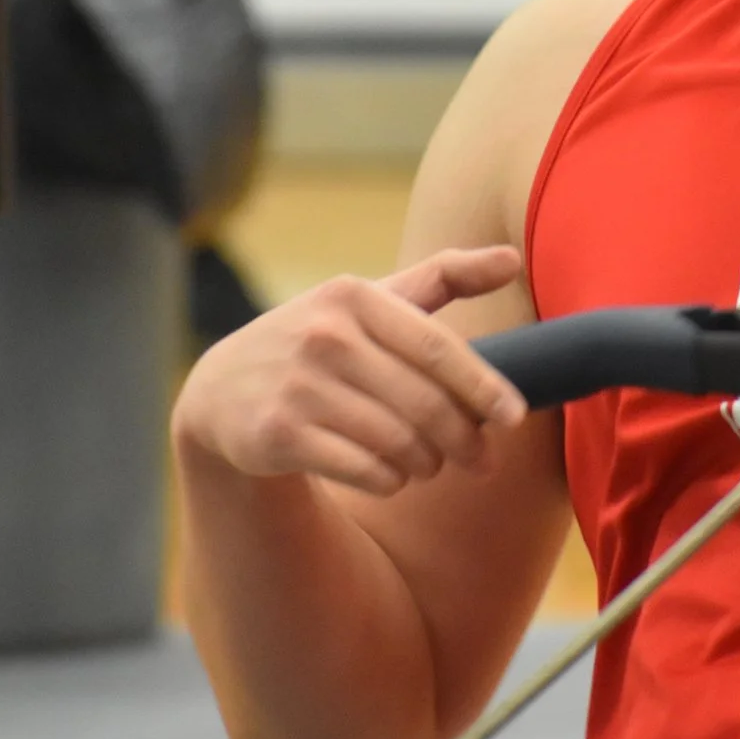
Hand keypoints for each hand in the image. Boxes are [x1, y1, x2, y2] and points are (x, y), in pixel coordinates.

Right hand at [171, 246, 529, 497]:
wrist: (223, 389)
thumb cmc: (322, 340)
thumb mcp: (371, 300)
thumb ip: (442, 276)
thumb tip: (512, 259)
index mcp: (354, 297)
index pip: (438, 348)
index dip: (484, 387)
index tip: (516, 417)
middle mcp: (324, 336)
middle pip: (424, 405)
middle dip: (463, 439)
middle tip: (479, 457)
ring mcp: (298, 386)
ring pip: (399, 444)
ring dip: (427, 463)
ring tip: (430, 463)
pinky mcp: (279, 435)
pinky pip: (366, 471)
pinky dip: (391, 480)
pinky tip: (390, 474)